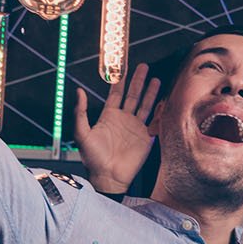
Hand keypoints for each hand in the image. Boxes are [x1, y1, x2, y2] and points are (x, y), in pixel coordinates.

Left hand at [73, 63, 160, 194]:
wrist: (108, 177)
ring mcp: (136, 127)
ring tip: (155, 78)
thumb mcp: (82, 134)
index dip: (119, 80)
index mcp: (108, 116)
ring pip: (145, 104)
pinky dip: (159, 109)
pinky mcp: (146, 137)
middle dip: (138, 80)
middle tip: (143, 66)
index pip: (116, 93)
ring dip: (150, 92)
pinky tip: (164, 99)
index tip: (122, 66)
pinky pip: (154, 120)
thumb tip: (78, 91)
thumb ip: (80, 112)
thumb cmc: (93, 158)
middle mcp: (123, 119)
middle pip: (133, 95)